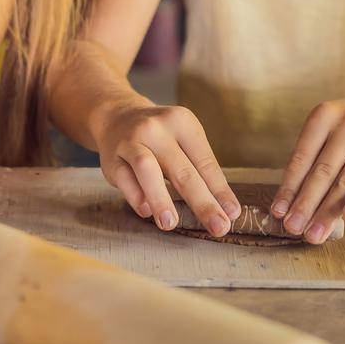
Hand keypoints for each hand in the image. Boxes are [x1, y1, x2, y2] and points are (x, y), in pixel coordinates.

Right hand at [94, 100, 240, 236]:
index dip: (220, 190)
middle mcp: (157, 128)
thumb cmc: (161, 138)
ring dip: (161, 198)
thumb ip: (202, 172)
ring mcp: (131, 141)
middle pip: (182, 170)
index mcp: (182, 122)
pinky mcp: (111, 158)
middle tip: (218, 227)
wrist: (118, 116)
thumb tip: (227, 209)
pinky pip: (124, 179)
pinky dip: (135, 196)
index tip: (232, 214)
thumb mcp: (184, 142)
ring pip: (147, 169)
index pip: (204, 162)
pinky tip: (146, 212)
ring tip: (171, 223)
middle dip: (202, 202)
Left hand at [270, 96, 344, 244]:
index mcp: (325, 115)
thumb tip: (290, 204)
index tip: (278, 212)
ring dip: (327, 212)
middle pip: (322, 171)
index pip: (302, 157)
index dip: (289, 187)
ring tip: (314, 234)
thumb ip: (313, 160)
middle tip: (292, 228)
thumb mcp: (331, 131)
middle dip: (305, 204)